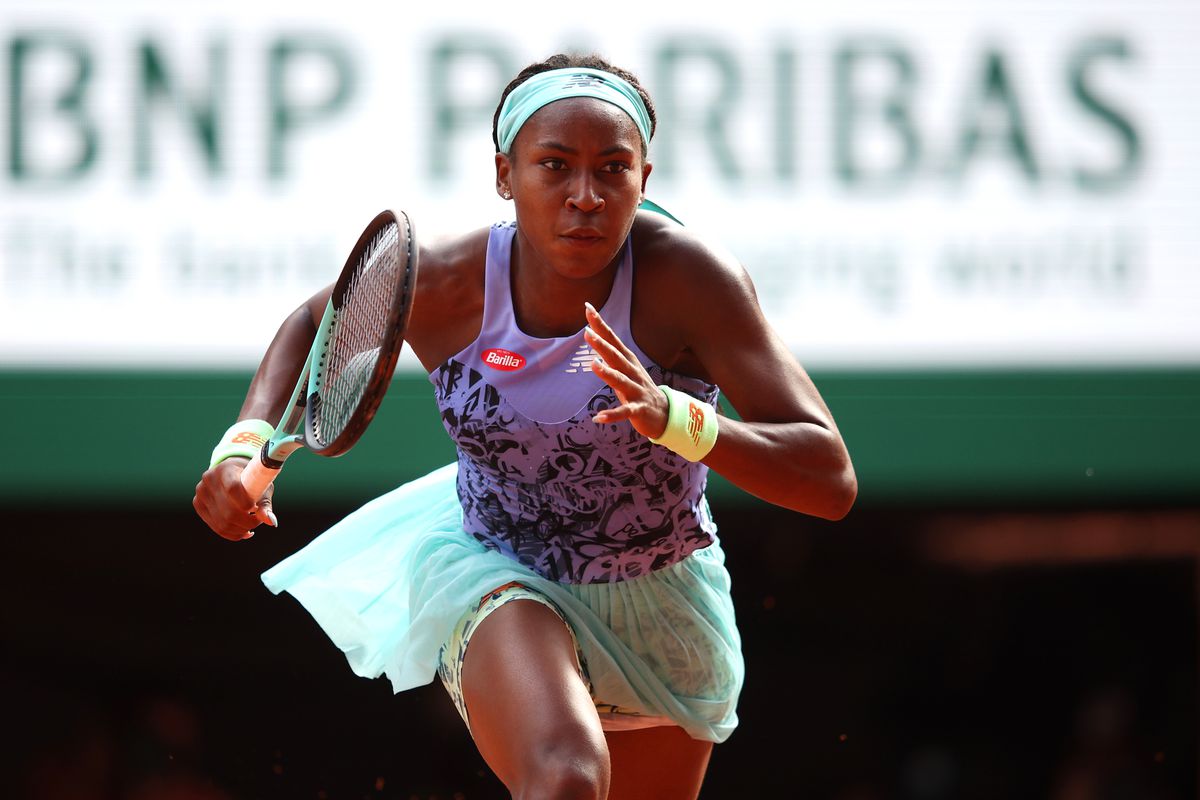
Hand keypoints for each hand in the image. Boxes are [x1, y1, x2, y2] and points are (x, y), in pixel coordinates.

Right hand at [192, 458, 276, 540]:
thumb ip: (265, 503)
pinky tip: (244, 531)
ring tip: (251, 525)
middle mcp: (209, 480)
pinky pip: (216, 527)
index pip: (233, 489)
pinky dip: (233, 533)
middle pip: (228, 511)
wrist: (232, 471)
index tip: (256, 508)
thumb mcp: (261, 485)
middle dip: (247, 522)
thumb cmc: (251, 478)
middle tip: (258, 520)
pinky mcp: (198, 505)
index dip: (245, 503)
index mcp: (225, 469)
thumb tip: (272, 522)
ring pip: (222, 523)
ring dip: (241, 529)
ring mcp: (201, 493)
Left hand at [584, 302, 668, 439]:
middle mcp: (632, 372)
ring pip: (621, 381)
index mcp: (628, 361)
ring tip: (593, 365)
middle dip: (603, 345)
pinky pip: (624, 412)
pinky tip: (598, 417)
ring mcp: (636, 390)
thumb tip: (592, 335)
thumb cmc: (639, 388)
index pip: (612, 339)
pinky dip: (612, 415)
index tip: (587, 307)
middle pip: (616, 357)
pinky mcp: (638, 409)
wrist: (665, 414)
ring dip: (607, 373)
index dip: (600, 324)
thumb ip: (609, 353)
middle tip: (587, 332)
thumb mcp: (625, 369)